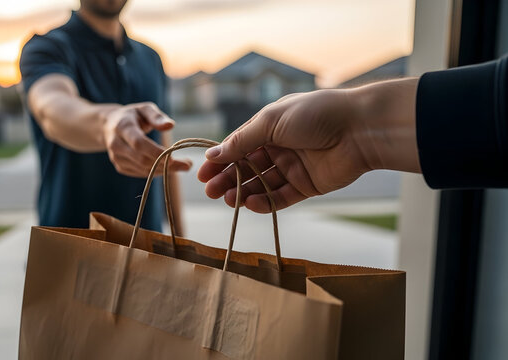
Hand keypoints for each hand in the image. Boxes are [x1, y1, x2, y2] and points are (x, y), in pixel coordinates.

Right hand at [103, 102, 191, 177]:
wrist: (110, 126)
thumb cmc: (133, 115)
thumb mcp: (144, 109)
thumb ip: (157, 116)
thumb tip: (170, 125)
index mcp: (122, 127)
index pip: (139, 143)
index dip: (156, 152)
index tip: (176, 156)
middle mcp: (116, 144)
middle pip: (142, 159)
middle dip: (165, 164)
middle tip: (187, 164)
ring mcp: (116, 157)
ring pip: (142, 169)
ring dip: (164, 170)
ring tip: (182, 166)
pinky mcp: (120, 166)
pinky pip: (140, 173)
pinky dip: (156, 172)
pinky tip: (168, 167)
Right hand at [198, 79, 418, 212]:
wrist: (359, 129)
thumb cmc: (315, 115)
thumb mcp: (271, 122)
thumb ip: (242, 141)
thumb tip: (213, 153)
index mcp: (269, 127)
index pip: (237, 147)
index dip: (219, 161)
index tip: (202, 175)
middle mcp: (279, 147)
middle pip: (246, 168)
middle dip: (227, 179)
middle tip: (210, 192)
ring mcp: (292, 167)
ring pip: (260, 184)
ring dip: (243, 192)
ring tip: (228, 200)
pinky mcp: (306, 186)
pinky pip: (280, 197)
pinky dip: (264, 202)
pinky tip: (251, 204)